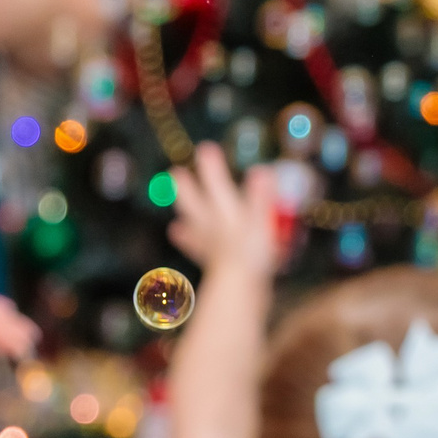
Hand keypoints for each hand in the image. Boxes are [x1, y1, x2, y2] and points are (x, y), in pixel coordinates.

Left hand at [167, 144, 282, 279]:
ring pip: (192, 226)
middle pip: (195, 203)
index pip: (216, 183)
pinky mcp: (212, 264)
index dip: (212, 167)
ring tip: (175, 219)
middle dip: (186, 189)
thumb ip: (261, 197)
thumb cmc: (252, 253)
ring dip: (185, 218)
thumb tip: (262, 171)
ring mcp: (209, 245)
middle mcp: (212, 225)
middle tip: (176, 174)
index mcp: (225, 211)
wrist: (238, 288)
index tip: (206, 149)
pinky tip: (180, 238)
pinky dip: (188, 242)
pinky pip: (196, 249)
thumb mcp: (262, 222)